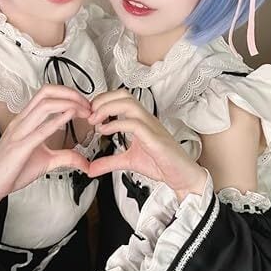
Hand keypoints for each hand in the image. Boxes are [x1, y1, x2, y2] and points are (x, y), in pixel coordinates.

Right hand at [0, 84, 91, 203]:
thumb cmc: (11, 171)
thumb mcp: (45, 162)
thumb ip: (65, 158)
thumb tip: (85, 161)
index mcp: (26, 120)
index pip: (47, 94)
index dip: (69, 94)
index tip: (85, 105)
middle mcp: (22, 121)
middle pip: (47, 93)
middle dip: (71, 94)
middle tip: (87, 105)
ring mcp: (19, 133)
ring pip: (44, 105)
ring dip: (69, 103)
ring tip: (84, 111)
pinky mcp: (19, 148)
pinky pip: (39, 130)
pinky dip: (57, 120)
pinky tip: (70, 116)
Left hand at [88, 90, 206, 198]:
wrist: (182, 176)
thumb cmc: (162, 164)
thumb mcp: (128, 161)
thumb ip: (109, 162)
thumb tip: (90, 168)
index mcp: (140, 120)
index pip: (121, 98)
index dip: (103, 100)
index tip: (89, 112)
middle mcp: (146, 119)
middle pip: (124, 95)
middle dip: (103, 99)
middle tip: (89, 113)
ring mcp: (151, 127)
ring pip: (129, 104)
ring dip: (107, 108)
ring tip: (95, 120)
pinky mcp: (155, 139)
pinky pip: (135, 124)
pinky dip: (117, 124)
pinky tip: (105, 131)